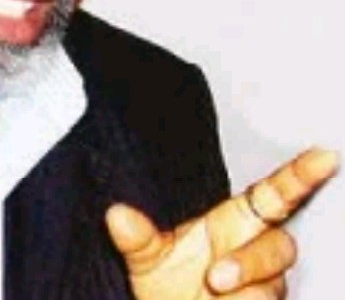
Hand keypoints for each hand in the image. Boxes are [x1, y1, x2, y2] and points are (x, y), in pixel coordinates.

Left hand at [106, 147, 338, 298]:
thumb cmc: (163, 286)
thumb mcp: (145, 260)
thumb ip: (136, 238)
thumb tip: (116, 214)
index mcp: (232, 224)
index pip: (274, 196)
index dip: (301, 175)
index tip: (326, 155)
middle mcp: (253, 251)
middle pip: (280, 245)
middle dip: (255, 261)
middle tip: (215, 278)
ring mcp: (262, 286)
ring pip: (274, 284)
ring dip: (246, 291)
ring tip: (212, 295)